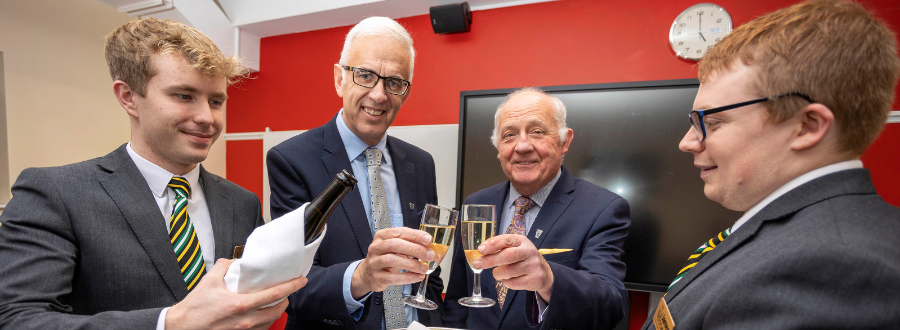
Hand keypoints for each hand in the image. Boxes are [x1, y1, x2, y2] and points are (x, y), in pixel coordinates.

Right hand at [166, 258, 307, 329]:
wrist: (182, 328)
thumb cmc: (195, 308)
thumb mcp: (209, 281)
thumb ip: (226, 266)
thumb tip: (238, 260)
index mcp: (240, 304)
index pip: (275, 294)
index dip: (292, 286)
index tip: (301, 280)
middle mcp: (246, 320)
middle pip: (278, 310)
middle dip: (286, 299)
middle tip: (287, 290)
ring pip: (271, 321)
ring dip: (277, 310)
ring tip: (276, 301)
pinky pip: (261, 329)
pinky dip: (266, 320)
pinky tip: (262, 313)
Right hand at [351, 227, 434, 298]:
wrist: (368, 274)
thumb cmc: (385, 257)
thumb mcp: (394, 247)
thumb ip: (409, 243)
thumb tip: (429, 245)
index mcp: (382, 236)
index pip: (399, 232)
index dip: (415, 235)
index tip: (428, 239)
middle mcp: (376, 247)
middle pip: (395, 245)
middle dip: (415, 249)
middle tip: (429, 255)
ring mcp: (374, 262)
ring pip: (393, 260)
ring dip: (412, 264)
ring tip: (424, 267)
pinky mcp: (376, 277)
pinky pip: (393, 277)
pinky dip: (408, 277)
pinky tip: (418, 277)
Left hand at [473, 234, 554, 301]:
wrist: (544, 273)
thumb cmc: (522, 258)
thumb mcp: (514, 248)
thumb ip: (499, 248)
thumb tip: (481, 252)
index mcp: (522, 241)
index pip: (506, 240)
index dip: (492, 245)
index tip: (480, 250)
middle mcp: (529, 251)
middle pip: (508, 256)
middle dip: (490, 260)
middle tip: (478, 264)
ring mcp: (533, 266)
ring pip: (508, 271)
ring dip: (498, 274)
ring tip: (498, 273)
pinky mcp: (534, 279)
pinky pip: (513, 283)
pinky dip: (506, 282)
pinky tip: (508, 279)